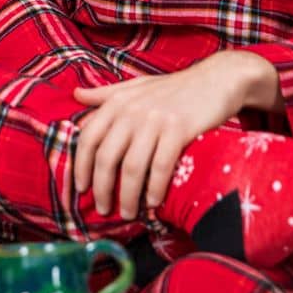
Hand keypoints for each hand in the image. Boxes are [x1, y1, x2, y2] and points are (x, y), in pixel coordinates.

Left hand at [70, 53, 256, 218]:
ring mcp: (155, 120)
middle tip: (103, 209)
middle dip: (102, 188)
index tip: (79, 188)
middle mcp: (131, 111)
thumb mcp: (135, 86)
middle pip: (106, 157)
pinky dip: (155, 188)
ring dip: (128, 196)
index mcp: (116, 102)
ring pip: (132, 167)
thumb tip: (76, 95)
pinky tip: (153, 203)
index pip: (88, 138)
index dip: (80, 166)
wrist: (216, 78)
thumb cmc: (173, 88)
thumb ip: (105, 94)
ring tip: (128, 213)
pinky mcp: (179, 129)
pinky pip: (161, 166)